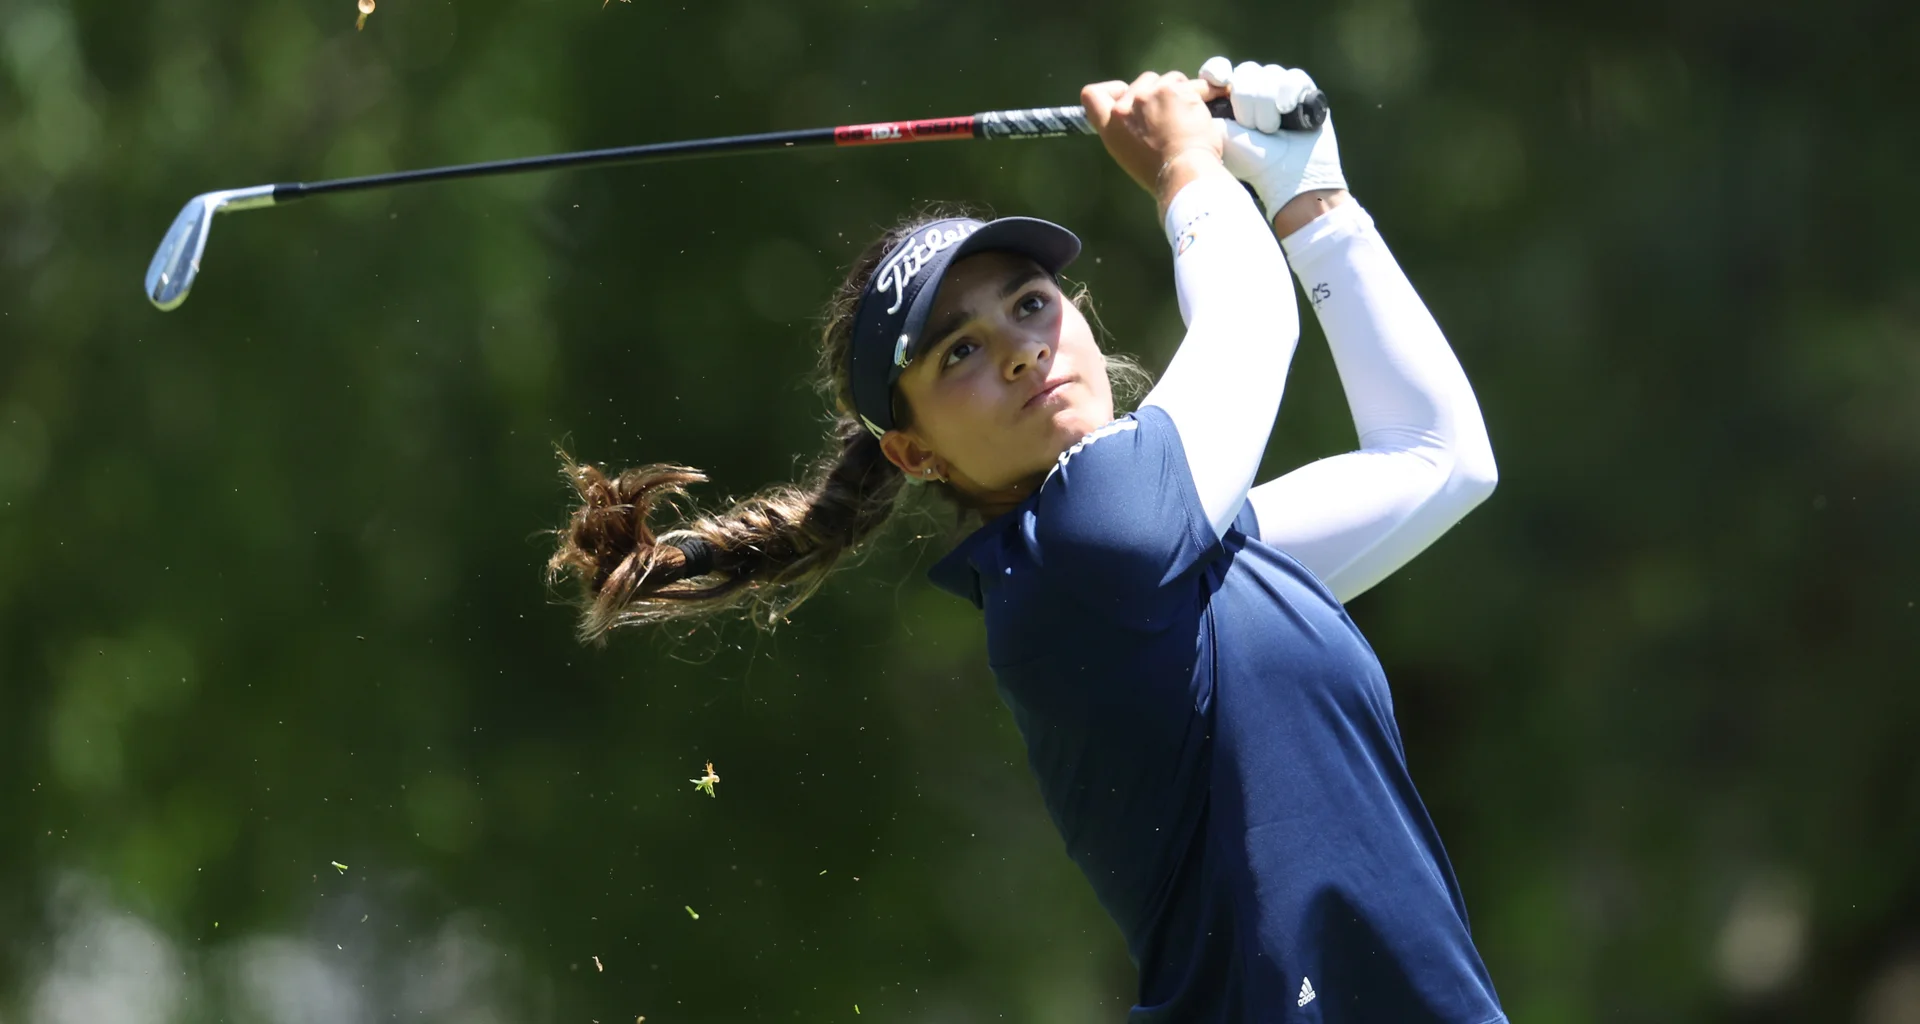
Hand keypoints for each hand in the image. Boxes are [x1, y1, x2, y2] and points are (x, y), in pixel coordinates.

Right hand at [1081, 71, 1228, 212]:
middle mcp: (1124, 107)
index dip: (1113, 90)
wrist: (1183, 175)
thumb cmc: (1160, 175)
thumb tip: (1143, 116)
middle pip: (1142, 82)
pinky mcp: (1174, 90)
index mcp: (1110, 127)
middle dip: (1158, 92)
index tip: (1126, 95)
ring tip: (1190, 115)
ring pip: (1169, 79)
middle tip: (1171, 115)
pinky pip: (1193, 84)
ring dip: (1181, 92)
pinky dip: (1203, 93)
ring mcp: (1148, 95)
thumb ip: (1128, 129)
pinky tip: (1210, 102)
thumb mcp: (1130, 155)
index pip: (1092, 95)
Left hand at [1197, 57, 1346, 215]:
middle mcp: (1254, 91)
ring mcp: (1281, 91)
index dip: (1218, 71)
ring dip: (1267, 105)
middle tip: (1251, 127)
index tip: (1219, 81)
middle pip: (1246, 71)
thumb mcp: (1216, 133)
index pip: (1218, 69)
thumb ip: (1199, 108)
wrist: (1284, 176)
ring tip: (1270, 129)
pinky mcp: (1305, 93)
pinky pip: (1294, 78)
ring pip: (1270, 74)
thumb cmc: (1248, 160)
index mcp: (1229, 100)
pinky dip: (1289, 97)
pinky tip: (1289, 117)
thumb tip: (1186, 86)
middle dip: (1247, 100)